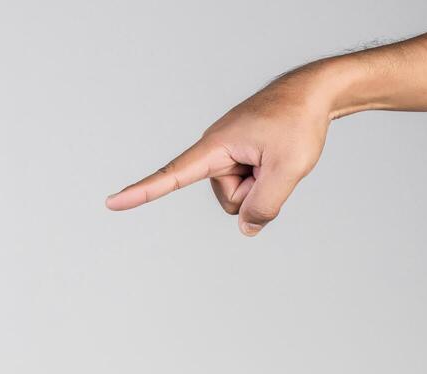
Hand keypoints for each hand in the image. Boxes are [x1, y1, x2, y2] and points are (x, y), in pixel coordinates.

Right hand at [104, 65, 334, 235]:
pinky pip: (246, 183)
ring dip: (262, 183)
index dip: (141, 193)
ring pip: (239, 194)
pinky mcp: (236, 156)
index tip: (112, 203)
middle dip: (255, 191)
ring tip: (277, 153)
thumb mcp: (289, 169)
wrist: (314, 91)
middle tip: (277, 159)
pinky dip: (264, 177)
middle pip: (228, 199)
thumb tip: (247, 228)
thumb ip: (266, 205)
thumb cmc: (299, 123)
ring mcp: (226, 154)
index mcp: (215, 147)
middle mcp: (214, 151)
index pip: (171, 175)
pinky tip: (275, 154)